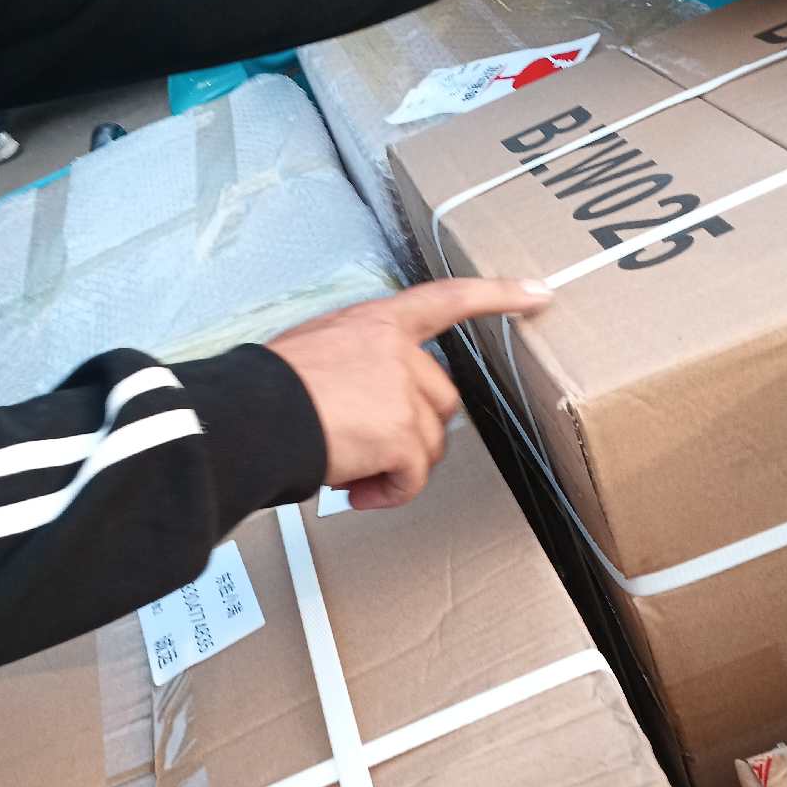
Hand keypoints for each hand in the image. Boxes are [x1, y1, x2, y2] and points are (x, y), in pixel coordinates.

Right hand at [267, 278, 551, 510]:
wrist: (249, 416)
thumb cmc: (264, 391)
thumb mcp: (315, 351)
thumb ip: (357, 364)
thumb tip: (365, 408)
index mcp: (375, 322)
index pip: (446, 299)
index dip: (496, 296)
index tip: (537, 293)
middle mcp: (396, 349)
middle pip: (441, 400)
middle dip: (412, 434)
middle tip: (369, 452)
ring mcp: (403, 390)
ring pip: (428, 445)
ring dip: (395, 468)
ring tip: (351, 472)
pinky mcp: (402, 434)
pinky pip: (412, 477)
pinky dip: (389, 493)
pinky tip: (358, 492)